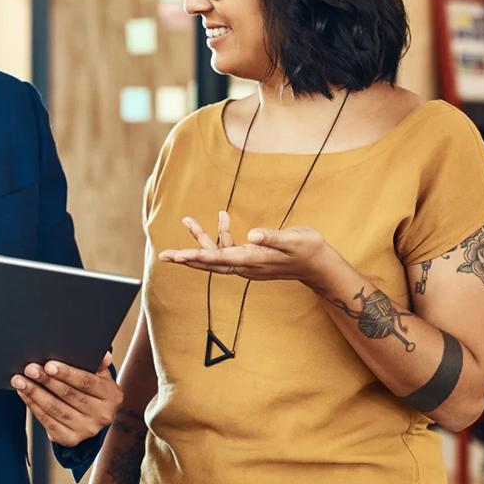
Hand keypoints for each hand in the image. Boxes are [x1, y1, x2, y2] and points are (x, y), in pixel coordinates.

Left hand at [13, 352, 120, 446]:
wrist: (92, 417)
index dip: (67, 373)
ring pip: (56, 409)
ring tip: (20, 380)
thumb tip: (103, 355)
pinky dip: (34, 406)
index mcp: (111, 396)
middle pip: (69, 395)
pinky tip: (24, 394)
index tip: (48, 365)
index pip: (87, 382)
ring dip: (35, 393)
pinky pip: (48, 422)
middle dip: (46, 381)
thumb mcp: (100, 376)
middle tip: (30, 369)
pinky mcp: (71, 439)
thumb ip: (98, 364)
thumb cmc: (93, 390)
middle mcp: (101, 415)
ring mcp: (86, 430)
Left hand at [158, 213, 343, 288]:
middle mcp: (246, 266)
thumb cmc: (308, 249)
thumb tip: (252, 234)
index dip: (197, 256)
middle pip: (210, 262)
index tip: (178, 256)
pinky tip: (223, 216)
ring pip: (217, 253)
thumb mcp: (293, 239)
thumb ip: (273, 236)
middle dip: (187, 257)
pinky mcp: (251, 259)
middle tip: (164, 256)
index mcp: (253, 260)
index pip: (219, 259)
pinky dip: (222, 233)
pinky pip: (229, 248)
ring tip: (187, 219)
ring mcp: (248, 264)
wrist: (319, 264)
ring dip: (202, 237)